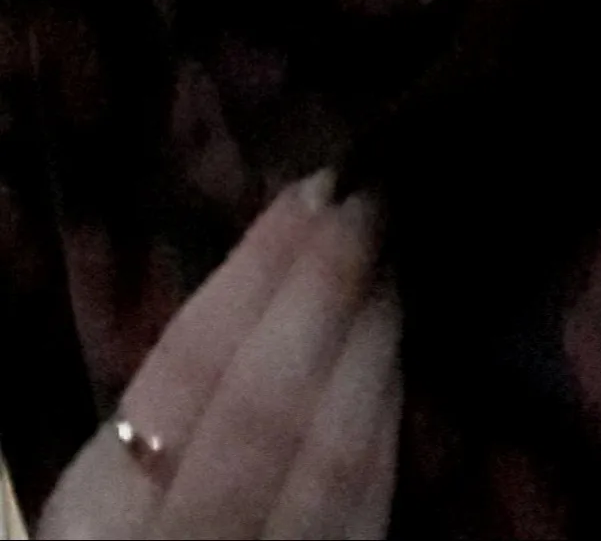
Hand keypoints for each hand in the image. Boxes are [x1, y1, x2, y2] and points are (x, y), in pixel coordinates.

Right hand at [37, 173, 401, 540]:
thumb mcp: (115, 506)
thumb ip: (170, 427)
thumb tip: (267, 287)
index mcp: (100, 524)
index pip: (180, 378)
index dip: (252, 278)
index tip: (307, 196)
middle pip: (263, 413)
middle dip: (323, 299)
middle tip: (373, 201)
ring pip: (328, 470)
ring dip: (369, 354)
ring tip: (395, 265)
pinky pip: (361, 524)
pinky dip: (382, 441)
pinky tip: (397, 374)